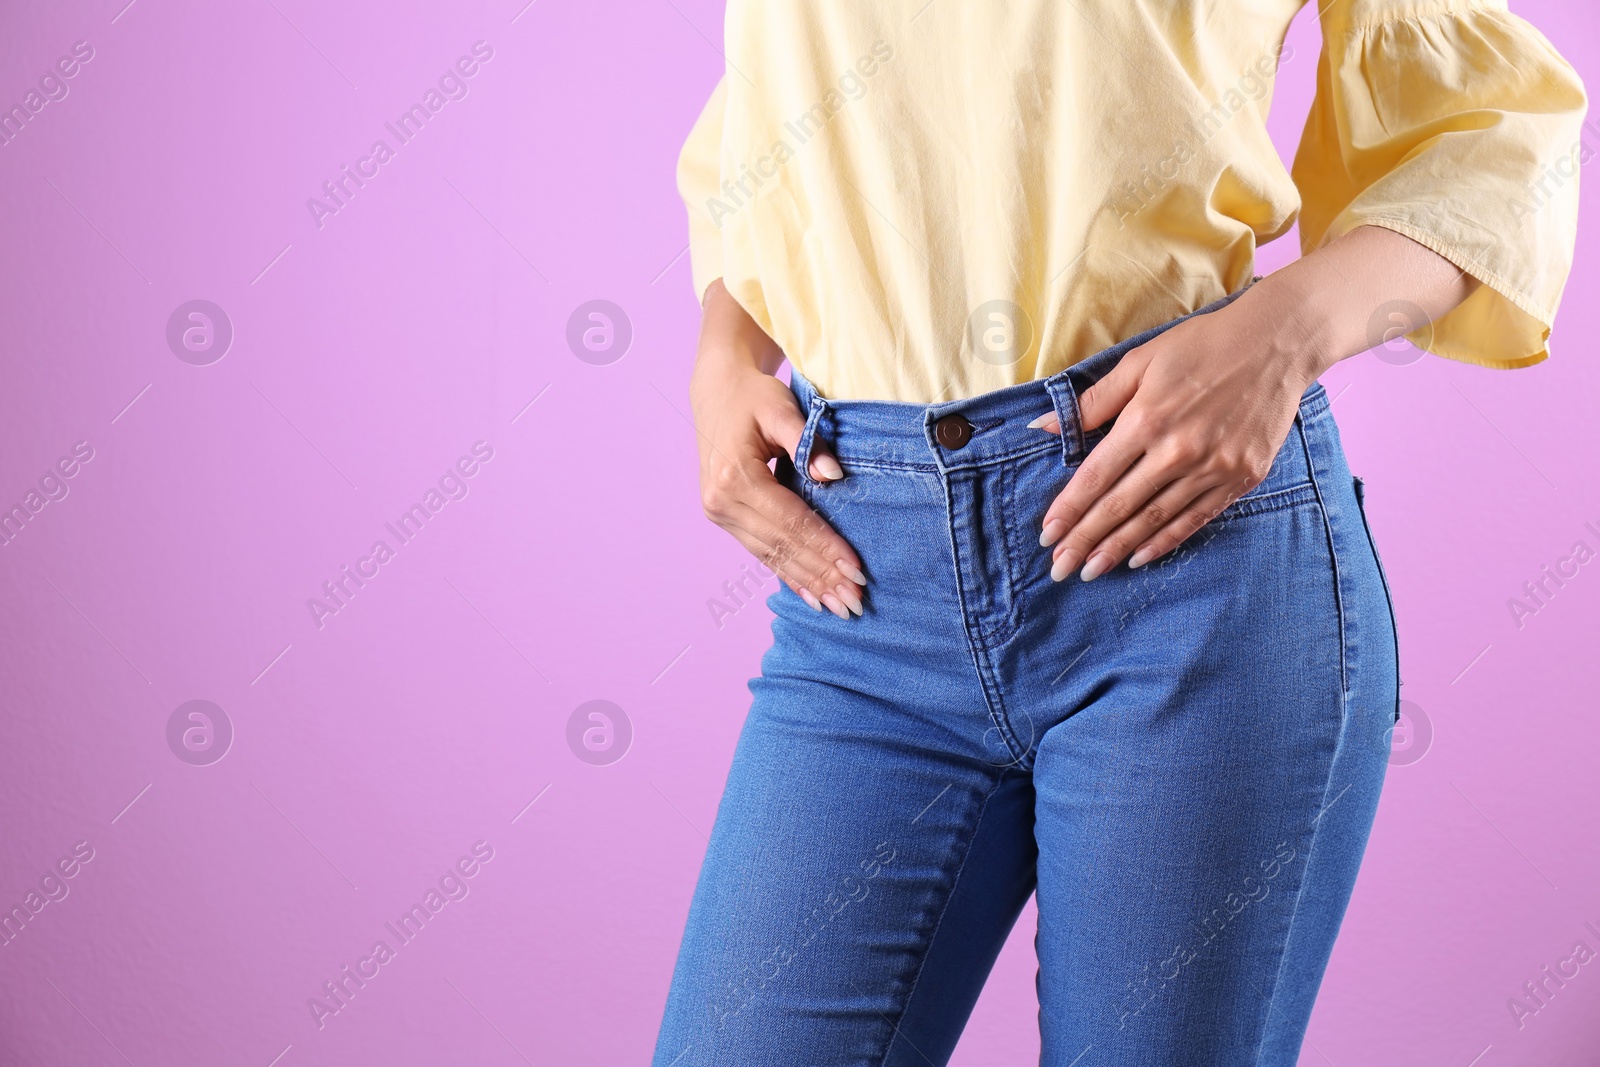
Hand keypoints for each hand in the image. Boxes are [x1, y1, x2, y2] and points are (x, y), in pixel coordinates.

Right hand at [690, 280, 866, 617]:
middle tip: (856, 602)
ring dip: (808, 583)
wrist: (715, 390)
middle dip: (821, 576)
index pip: (791, 521)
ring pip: (771, 556)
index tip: (858, 570)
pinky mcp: (724, 517)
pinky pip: (761, 553)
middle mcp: (721, 502)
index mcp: (735, 477)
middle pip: (781, 547)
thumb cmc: (752, 395)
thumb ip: (807, 441)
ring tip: (840, 607)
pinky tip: (811, 596)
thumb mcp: (780, 408)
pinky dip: (788, 575)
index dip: (825, 547)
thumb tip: (834, 476)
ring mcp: (719, 513)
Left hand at [1034, 294, 1317, 579]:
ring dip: (1118, 548)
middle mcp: (1177, 450)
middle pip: (1120, 506)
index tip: (1046, 535)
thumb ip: (1093, 401)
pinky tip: (1139, 559)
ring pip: (1154, 519)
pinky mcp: (1241, 478)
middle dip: (1084, 540)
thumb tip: (1043, 426)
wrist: (1277, 343)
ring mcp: (1213, 468)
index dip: (1069, 509)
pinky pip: (1194, 519)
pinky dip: (1165, 542)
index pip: (1096, 476)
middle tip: (1059, 569)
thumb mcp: (1140, 361)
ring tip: (1091, 571)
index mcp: (1146, 419)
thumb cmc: (1201, 346)